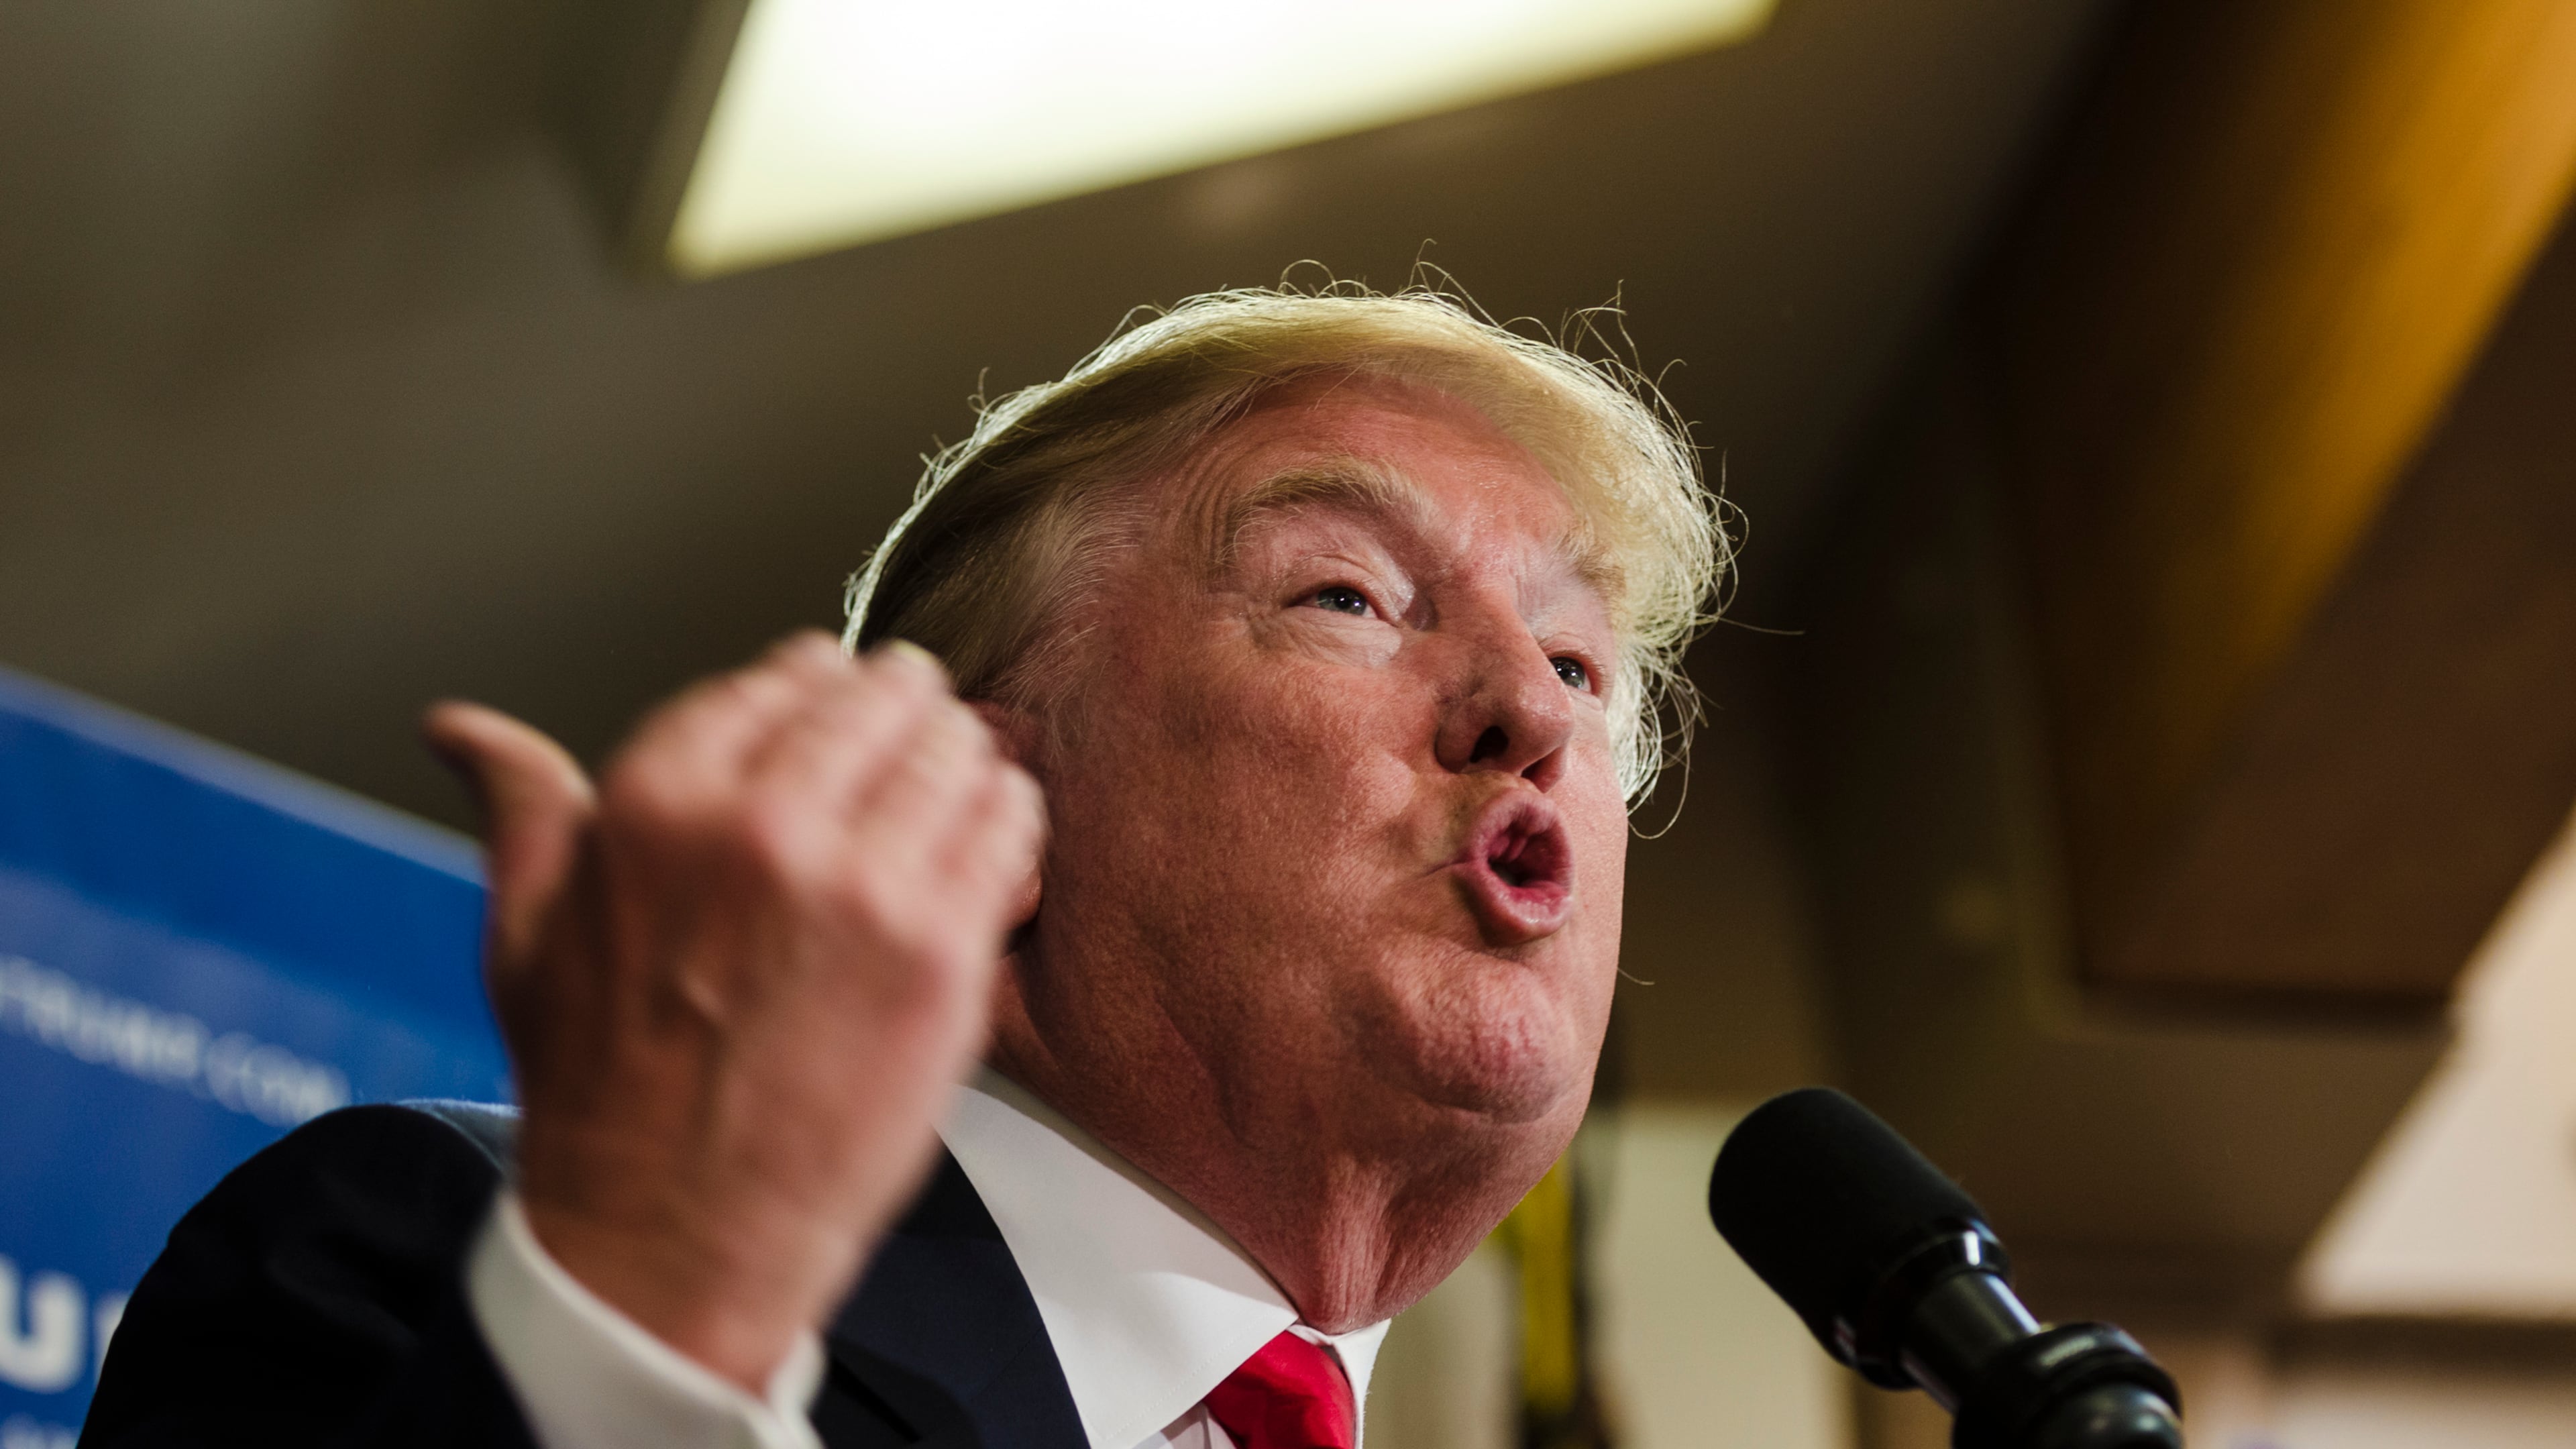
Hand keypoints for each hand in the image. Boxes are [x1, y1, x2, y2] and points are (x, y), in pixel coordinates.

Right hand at [424, 633, 1042, 1390]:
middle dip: (898, 712)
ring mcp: (864, 888)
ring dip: (957, 762)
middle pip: (880, 698)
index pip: (781, 676)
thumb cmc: (603, 1093)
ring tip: (946, 794)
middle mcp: (763, 827)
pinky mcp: (943, 952)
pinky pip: (1008, 828)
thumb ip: (522, 807)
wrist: (674, 1238)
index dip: (817, 687)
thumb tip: (459, 729)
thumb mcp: (528, 935)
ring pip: (954, 750)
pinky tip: (983, 850)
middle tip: (906, 738)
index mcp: (656, 802)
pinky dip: (1005, 824)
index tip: (832, 703)